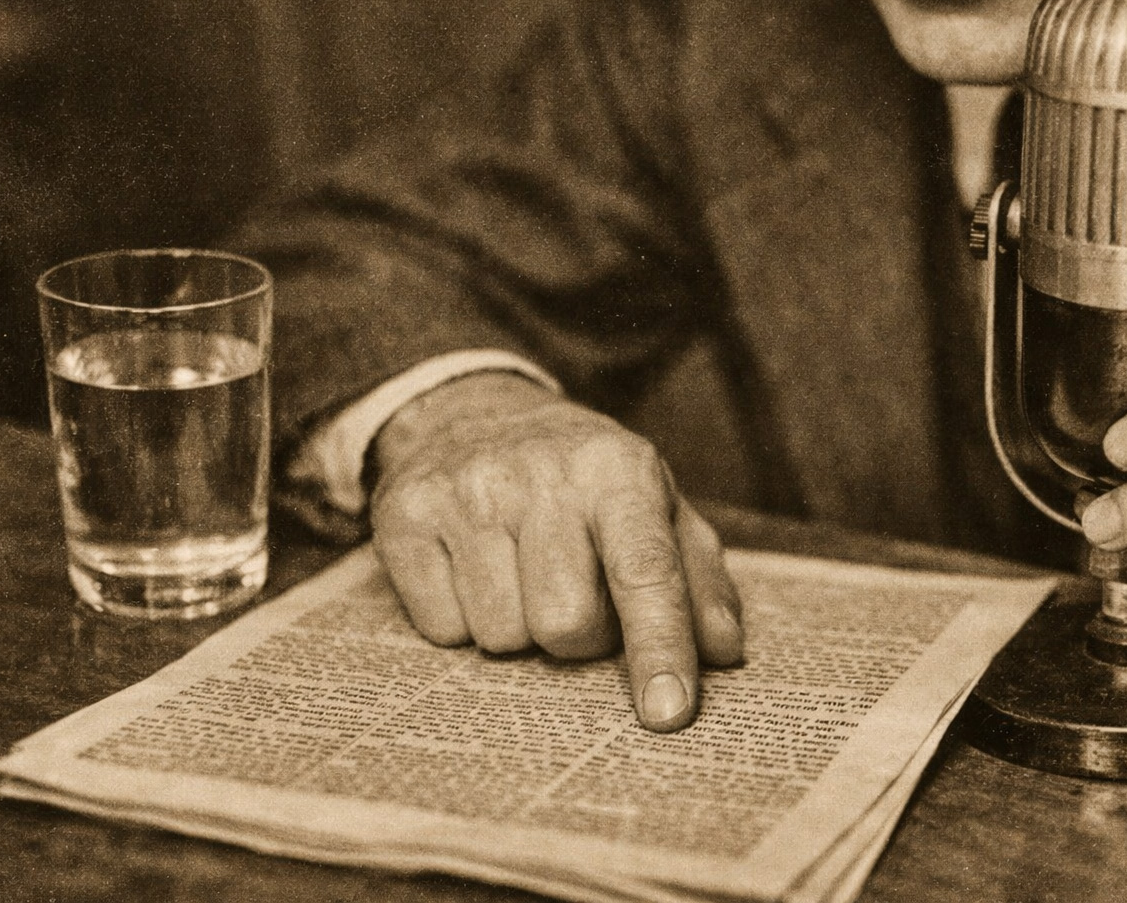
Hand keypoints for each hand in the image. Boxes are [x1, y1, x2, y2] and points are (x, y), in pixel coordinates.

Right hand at [369, 371, 743, 730]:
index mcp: (617, 469)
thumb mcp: (656, 506)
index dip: (660, 648)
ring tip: (523, 574)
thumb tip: (722, 653)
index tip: (668, 714)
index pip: (646, 573)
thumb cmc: (584, 481)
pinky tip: (475, 570)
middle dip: (580, 637)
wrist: (475, 412)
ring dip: (521, 630)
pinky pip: (443, 630)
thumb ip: (698, 579)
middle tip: (576, 594)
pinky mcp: (403, 516)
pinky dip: (464, 621)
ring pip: (502, 638)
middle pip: (567, 625)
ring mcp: (465, 492)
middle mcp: (540, 474)